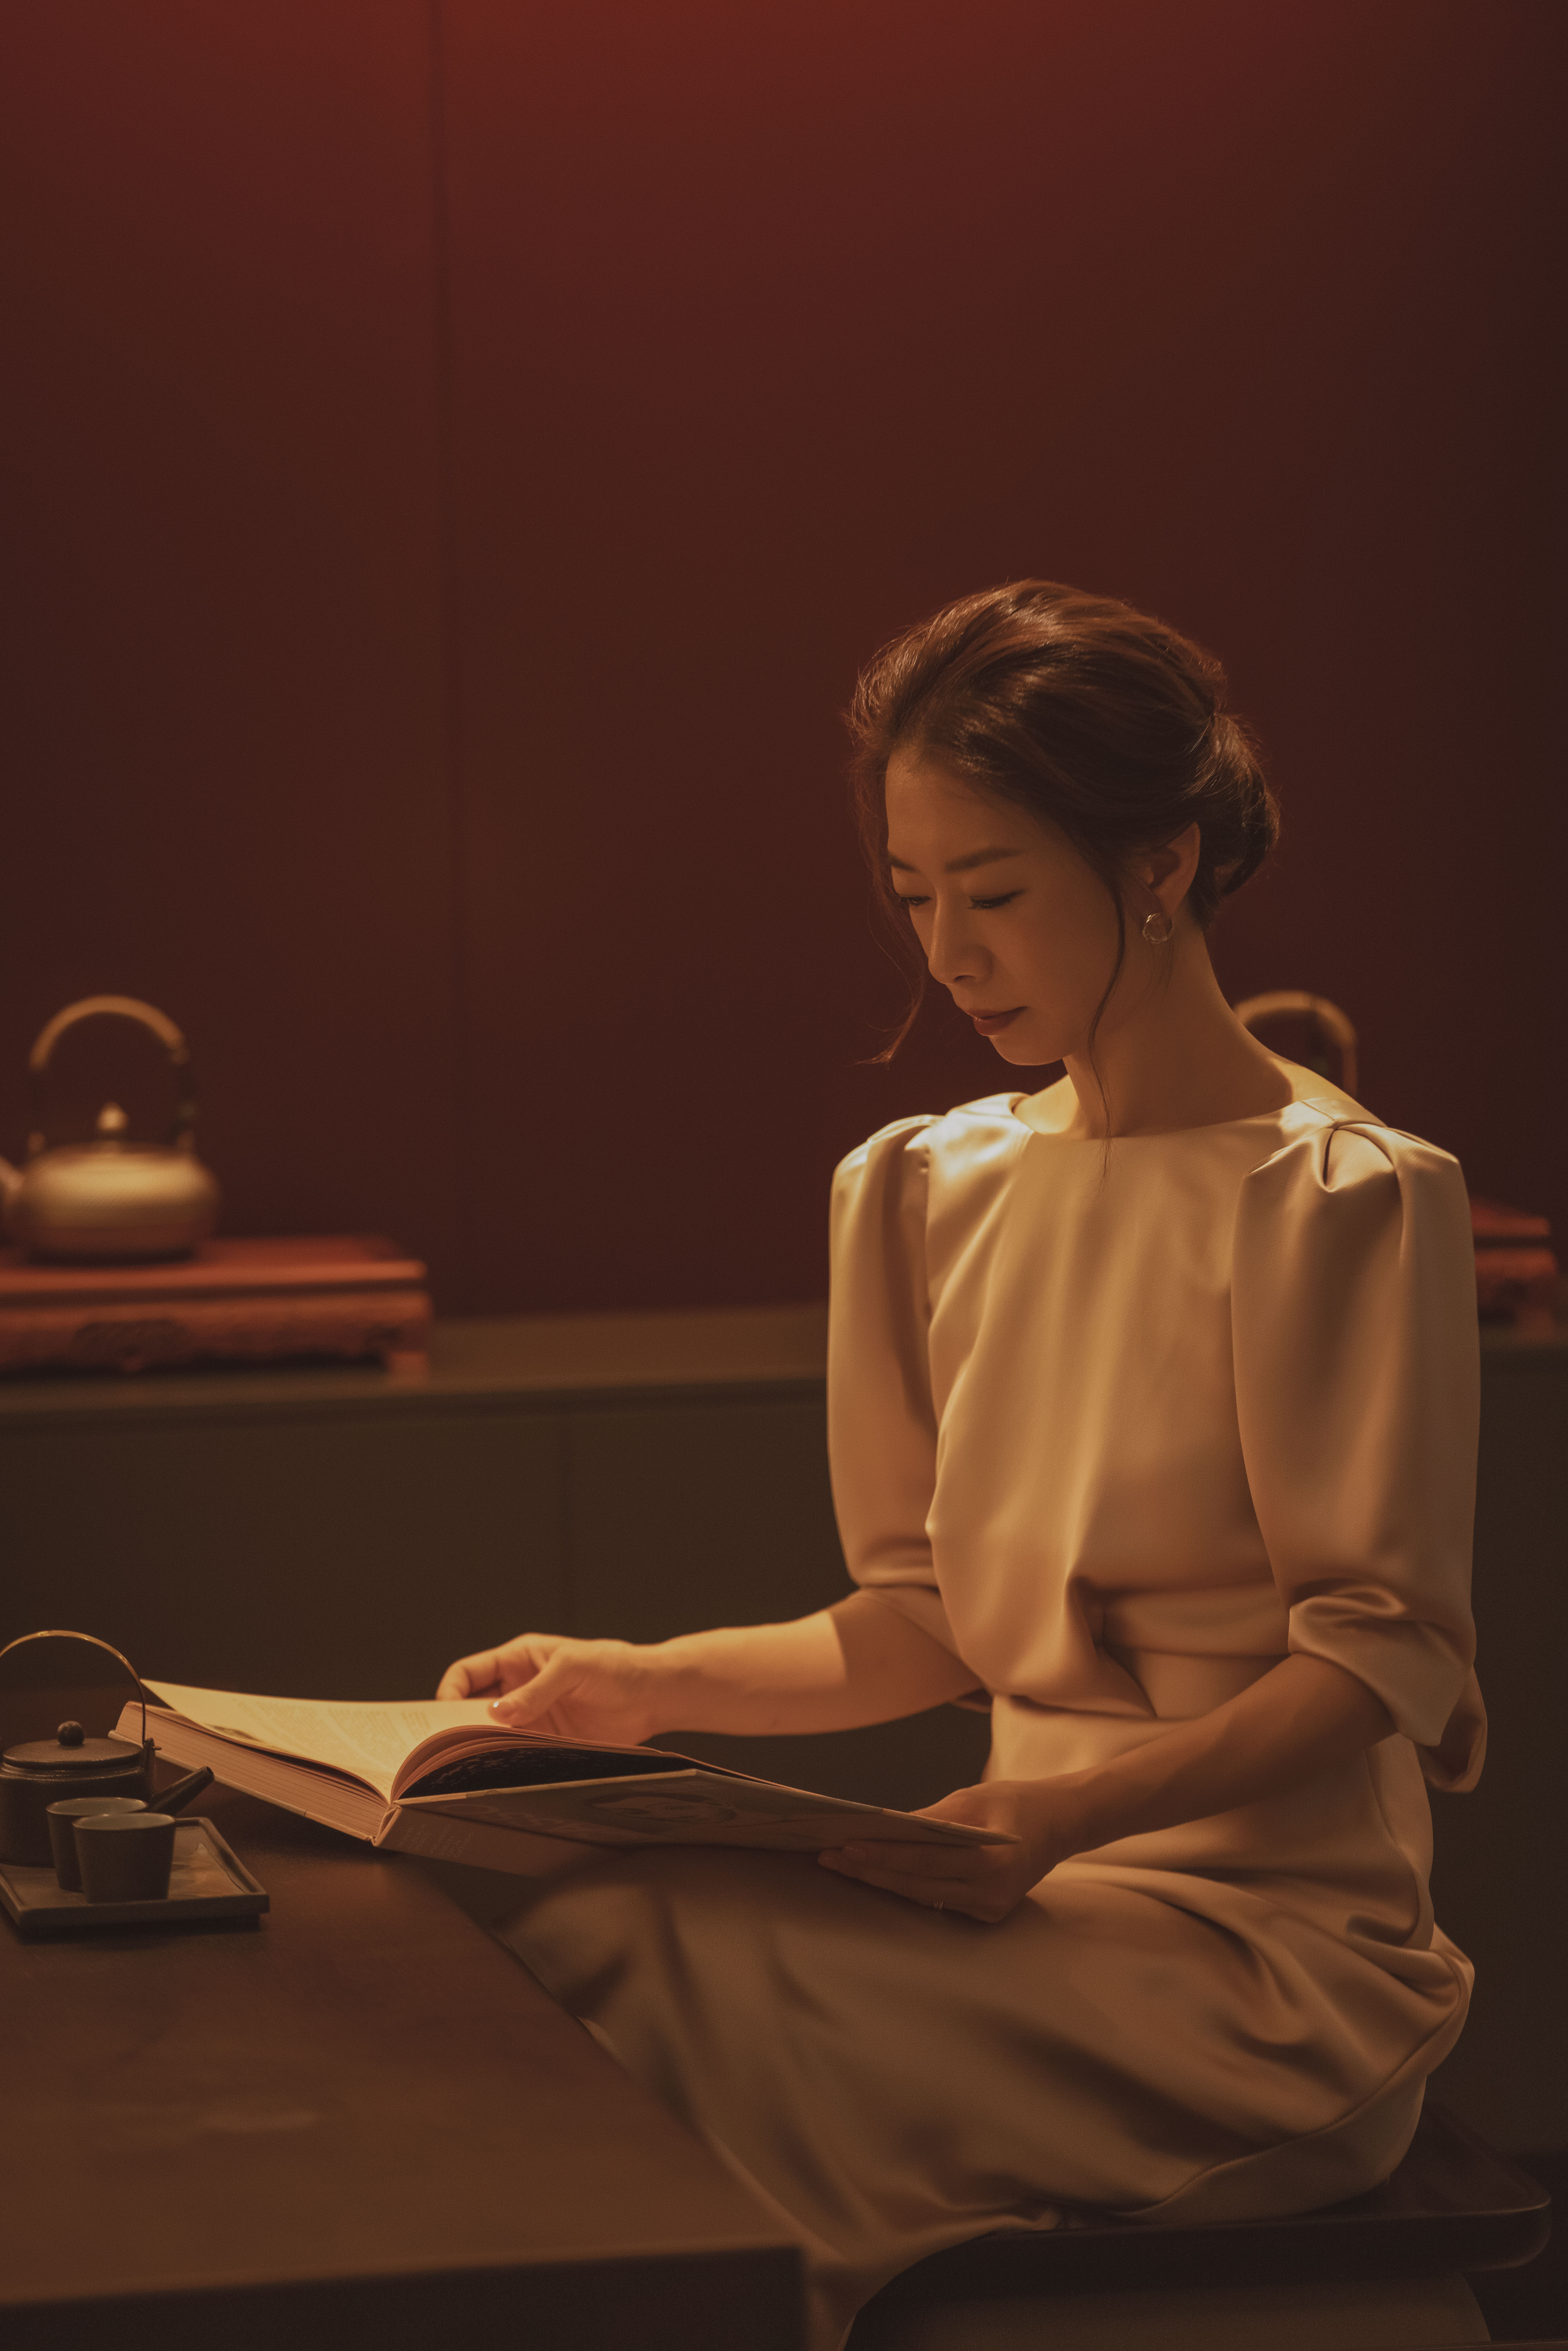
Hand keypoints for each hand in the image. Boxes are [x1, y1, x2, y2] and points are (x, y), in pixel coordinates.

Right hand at [436, 1632, 665, 1745]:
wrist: (651, 1696)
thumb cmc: (615, 1666)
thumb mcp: (573, 1666)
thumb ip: (537, 1689)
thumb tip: (499, 1713)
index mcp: (518, 1661)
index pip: (468, 1673)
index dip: (450, 1692)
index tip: (443, 1717)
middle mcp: (518, 1691)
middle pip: (472, 1709)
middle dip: (456, 1726)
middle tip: (444, 1750)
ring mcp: (531, 1719)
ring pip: (492, 1736)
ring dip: (481, 1750)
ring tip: (469, 1767)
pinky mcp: (546, 1744)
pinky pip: (517, 1756)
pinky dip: (507, 1765)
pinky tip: (502, 1775)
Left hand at [817, 1778, 1071, 1923]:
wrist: (1060, 1824)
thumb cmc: (1015, 1804)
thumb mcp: (972, 1799)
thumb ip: (929, 1819)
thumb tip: (882, 1827)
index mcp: (991, 1864)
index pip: (922, 1861)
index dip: (881, 1855)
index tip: (845, 1845)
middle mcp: (990, 1894)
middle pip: (915, 1885)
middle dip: (869, 1871)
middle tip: (829, 1857)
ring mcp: (988, 1909)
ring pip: (920, 1897)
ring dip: (881, 1881)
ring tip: (843, 1864)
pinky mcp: (985, 1913)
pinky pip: (936, 1901)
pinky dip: (906, 1887)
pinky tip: (877, 1874)